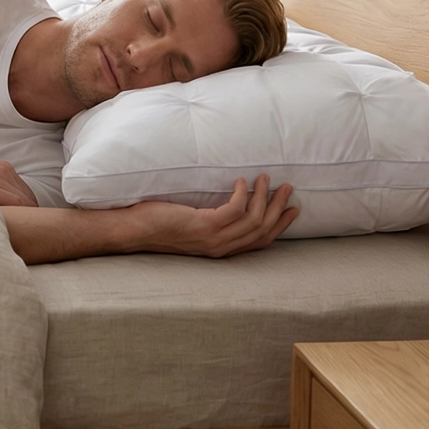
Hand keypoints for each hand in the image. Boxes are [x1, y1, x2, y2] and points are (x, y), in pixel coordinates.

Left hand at [130, 174, 296, 256]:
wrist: (136, 230)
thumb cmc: (159, 224)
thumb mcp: (192, 225)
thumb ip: (211, 221)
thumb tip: (227, 203)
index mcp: (222, 249)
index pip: (260, 241)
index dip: (279, 225)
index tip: (293, 210)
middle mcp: (221, 247)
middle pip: (261, 230)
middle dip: (278, 208)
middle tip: (288, 188)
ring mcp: (213, 239)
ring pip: (252, 220)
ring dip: (263, 197)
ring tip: (266, 178)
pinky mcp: (204, 226)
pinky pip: (234, 210)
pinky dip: (241, 194)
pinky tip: (239, 181)